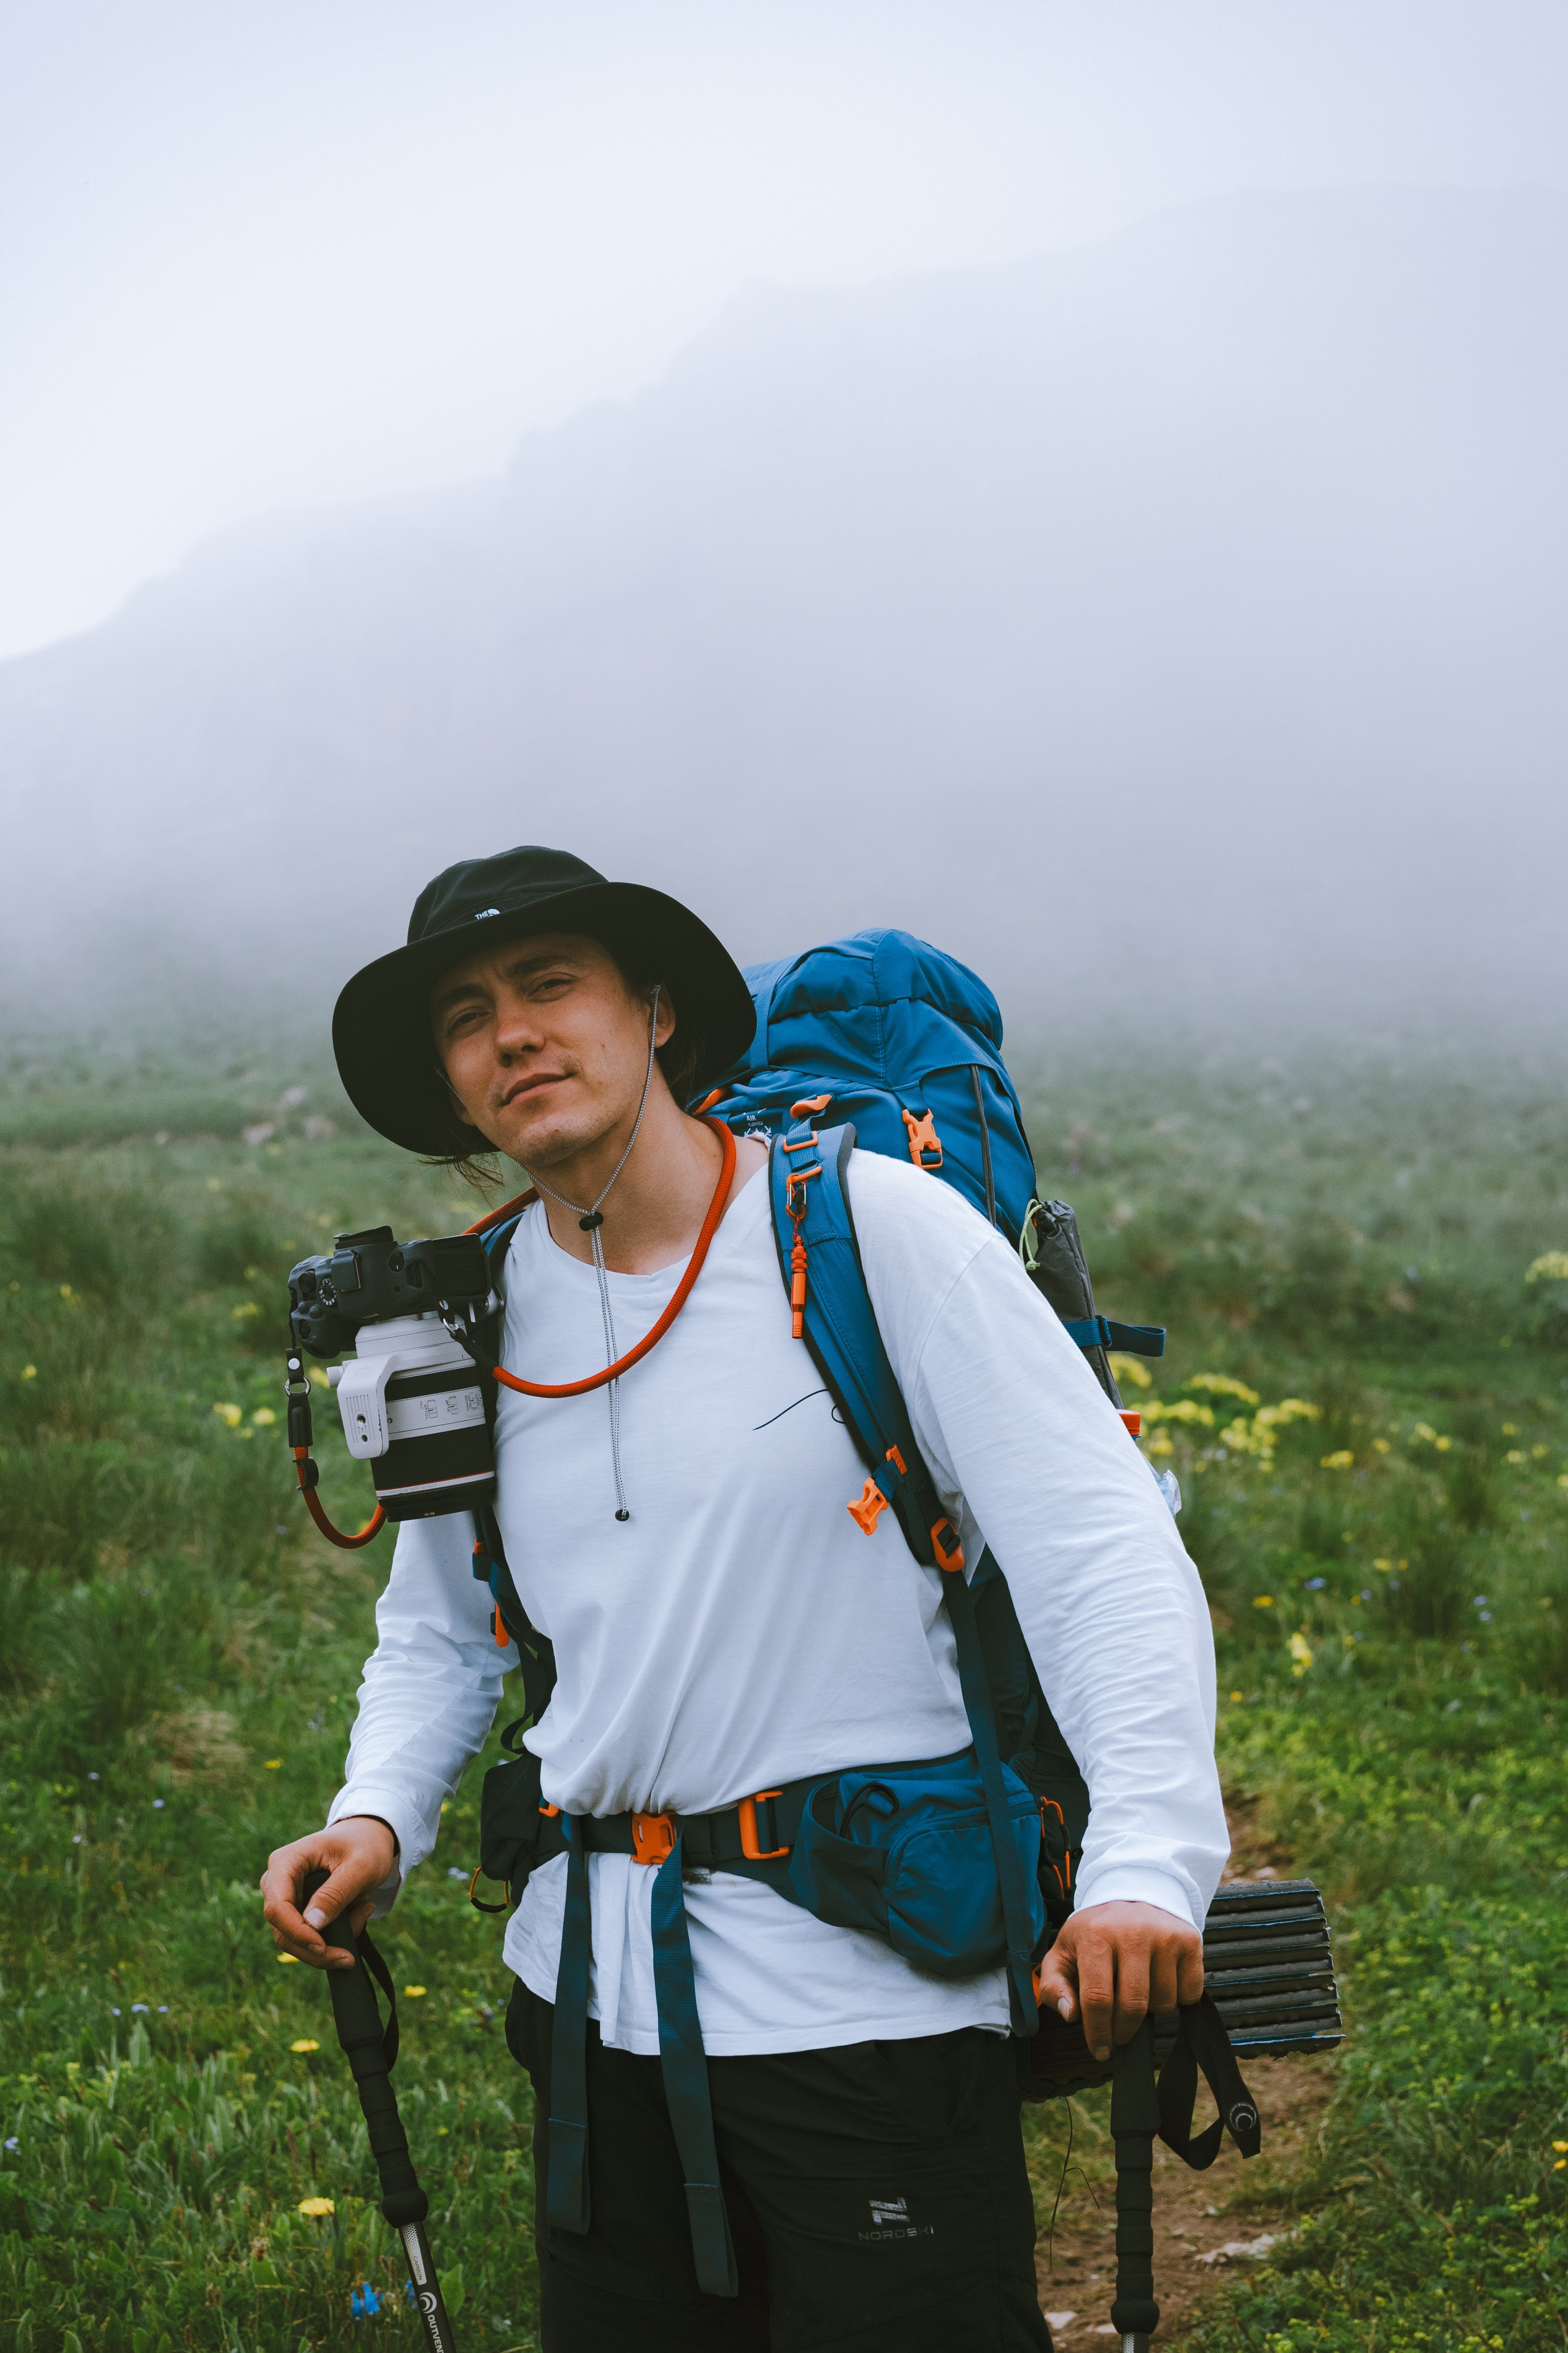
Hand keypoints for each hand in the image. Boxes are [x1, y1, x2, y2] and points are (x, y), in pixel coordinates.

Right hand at [259, 1815, 396, 1970]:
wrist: (368, 1839)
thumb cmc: (364, 1846)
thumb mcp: (360, 1865)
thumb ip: (336, 1893)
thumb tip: (312, 1924)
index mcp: (285, 1862)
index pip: (277, 1907)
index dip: (297, 1932)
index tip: (323, 1948)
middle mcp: (277, 1882)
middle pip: (283, 1931)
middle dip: (316, 1949)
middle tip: (349, 1957)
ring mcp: (286, 1899)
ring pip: (295, 1941)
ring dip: (331, 1941)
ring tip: (364, 1910)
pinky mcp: (298, 1912)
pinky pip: (309, 1938)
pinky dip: (336, 1936)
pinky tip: (360, 1912)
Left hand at [1035, 1899, 1203, 2061]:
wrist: (1133, 1891)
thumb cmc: (1095, 1931)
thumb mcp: (1063, 1952)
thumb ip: (1053, 1986)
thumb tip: (1071, 2015)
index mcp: (1095, 1935)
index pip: (1097, 1999)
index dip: (1098, 2033)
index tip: (1100, 2050)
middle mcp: (1132, 1932)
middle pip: (1132, 2006)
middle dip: (1123, 2031)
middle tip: (1118, 2034)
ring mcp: (1164, 1935)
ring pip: (1163, 2004)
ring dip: (1150, 2012)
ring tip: (1138, 1992)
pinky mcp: (1190, 1940)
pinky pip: (1189, 1994)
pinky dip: (1177, 1999)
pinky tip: (1161, 1981)